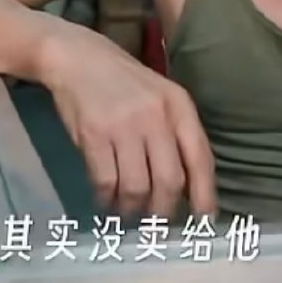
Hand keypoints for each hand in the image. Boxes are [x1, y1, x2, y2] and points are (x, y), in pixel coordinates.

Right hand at [40, 29, 216, 217]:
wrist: (77, 57)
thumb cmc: (123, 82)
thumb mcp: (160, 97)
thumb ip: (175, 134)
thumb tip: (187, 188)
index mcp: (179, 106)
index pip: (200, 158)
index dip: (204, 195)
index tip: (203, 221)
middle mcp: (155, 116)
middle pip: (169, 180)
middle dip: (164, 211)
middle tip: (156, 224)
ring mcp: (123, 125)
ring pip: (137, 186)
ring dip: (133, 209)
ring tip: (128, 212)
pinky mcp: (93, 134)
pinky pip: (105, 181)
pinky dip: (106, 199)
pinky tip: (105, 200)